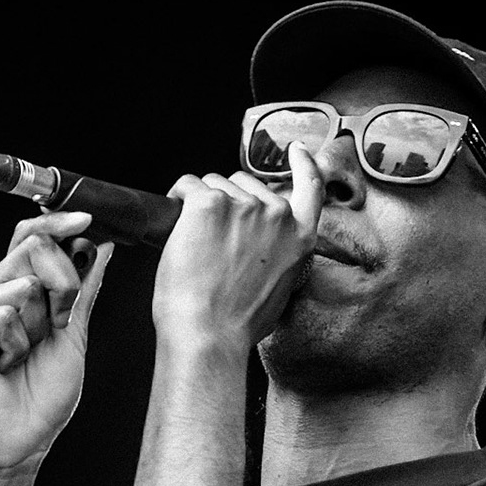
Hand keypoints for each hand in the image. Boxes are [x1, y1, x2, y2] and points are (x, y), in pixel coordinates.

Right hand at [0, 211, 113, 473]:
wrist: (21, 443)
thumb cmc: (43, 398)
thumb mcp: (74, 335)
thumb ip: (84, 290)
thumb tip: (99, 247)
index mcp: (16, 287)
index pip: (31, 236)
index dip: (58, 224)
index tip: (86, 222)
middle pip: (31, 249)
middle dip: (62, 285)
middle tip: (59, 324)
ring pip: (19, 285)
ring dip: (37, 326)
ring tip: (26, 355)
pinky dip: (14, 344)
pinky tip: (6, 365)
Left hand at [152, 142, 322, 354]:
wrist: (209, 333)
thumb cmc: (237, 323)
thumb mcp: (279, 288)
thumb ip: (280, 256)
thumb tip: (263, 250)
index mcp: (300, 236)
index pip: (309, 187)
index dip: (303, 164)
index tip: (297, 151)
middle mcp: (276, 215)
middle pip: (246, 184)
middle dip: (227, 202)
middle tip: (212, 240)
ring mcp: (243, 206)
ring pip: (214, 184)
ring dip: (201, 204)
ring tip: (196, 243)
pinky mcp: (209, 204)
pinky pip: (188, 186)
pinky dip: (177, 199)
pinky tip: (176, 224)